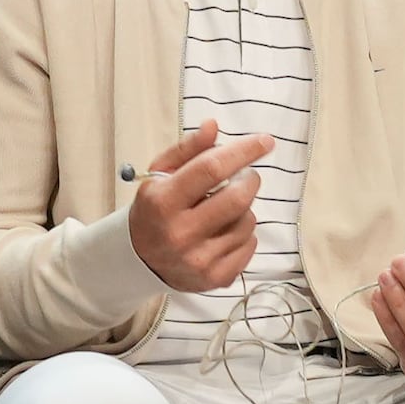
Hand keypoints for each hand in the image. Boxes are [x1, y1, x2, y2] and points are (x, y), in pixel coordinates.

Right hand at [128, 119, 272, 294]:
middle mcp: (180, 233)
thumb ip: (187, 149)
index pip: (211, 169)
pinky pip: (250, 246)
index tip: (265, 141)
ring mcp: (198, 260)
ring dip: (245, 209)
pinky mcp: (215, 278)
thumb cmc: (154, 209)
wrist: (139, 260)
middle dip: (250, 180)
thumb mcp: (160, 174)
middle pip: (237, 198)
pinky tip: (226, 231)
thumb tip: (213, 125)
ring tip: (225, 209)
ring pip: (247, 222)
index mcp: (163, 202)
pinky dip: (245, 233)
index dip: (242, 151)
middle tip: (247, 176)